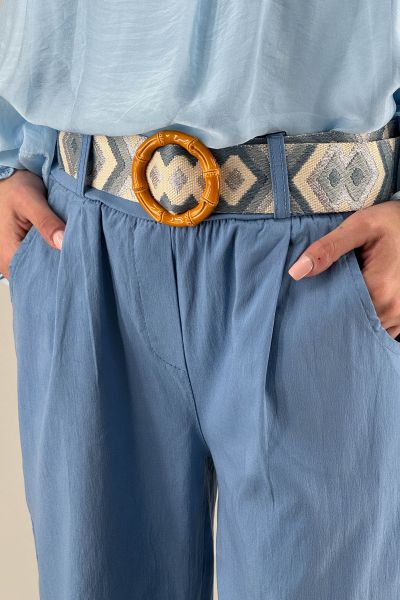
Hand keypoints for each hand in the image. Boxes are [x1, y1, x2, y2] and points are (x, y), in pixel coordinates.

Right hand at [0, 170, 65, 279]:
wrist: (6, 176)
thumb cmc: (13, 186)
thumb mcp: (29, 200)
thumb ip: (46, 222)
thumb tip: (63, 243)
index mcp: (7, 254)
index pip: (34, 276)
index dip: (56, 274)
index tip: (76, 266)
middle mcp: (9, 260)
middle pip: (39, 275)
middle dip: (59, 268)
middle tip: (82, 260)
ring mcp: (17, 256)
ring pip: (42, 266)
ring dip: (57, 260)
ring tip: (76, 253)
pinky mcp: (23, 250)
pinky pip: (41, 257)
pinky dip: (54, 253)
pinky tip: (67, 247)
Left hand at [288, 200, 399, 338]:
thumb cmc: (389, 222)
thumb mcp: (358, 227)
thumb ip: (327, 249)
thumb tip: (296, 272)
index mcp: (379, 290)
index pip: (339, 311)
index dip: (323, 306)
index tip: (312, 297)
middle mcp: (394, 309)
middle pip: (353, 322)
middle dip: (337, 313)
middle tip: (325, 297)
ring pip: (368, 327)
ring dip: (354, 317)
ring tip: (343, 297)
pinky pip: (381, 328)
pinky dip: (368, 319)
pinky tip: (359, 302)